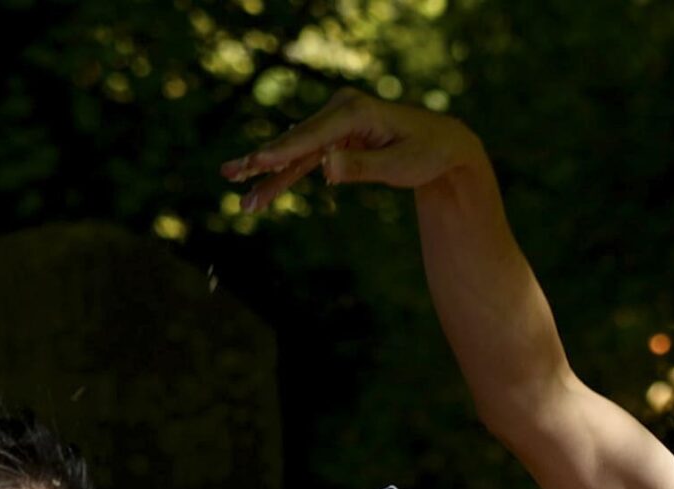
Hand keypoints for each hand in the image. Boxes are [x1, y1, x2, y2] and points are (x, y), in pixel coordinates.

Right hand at [221, 89, 482, 210]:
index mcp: (356, 111)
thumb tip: (327, 166)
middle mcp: (340, 110)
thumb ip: (363, 167)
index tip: (257, 162)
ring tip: (237, 190)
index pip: (313, 134)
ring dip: (267, 174)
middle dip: (263, 162)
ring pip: (295, 152)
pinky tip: (261, 192)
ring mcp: (335, 123)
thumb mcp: (400, 166)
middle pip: (296, 140)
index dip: (284, 151)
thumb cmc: (426, 154)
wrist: (443, 146)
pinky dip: (284, 175)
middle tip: (230, 174)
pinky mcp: (334, 138)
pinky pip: (304, 160)